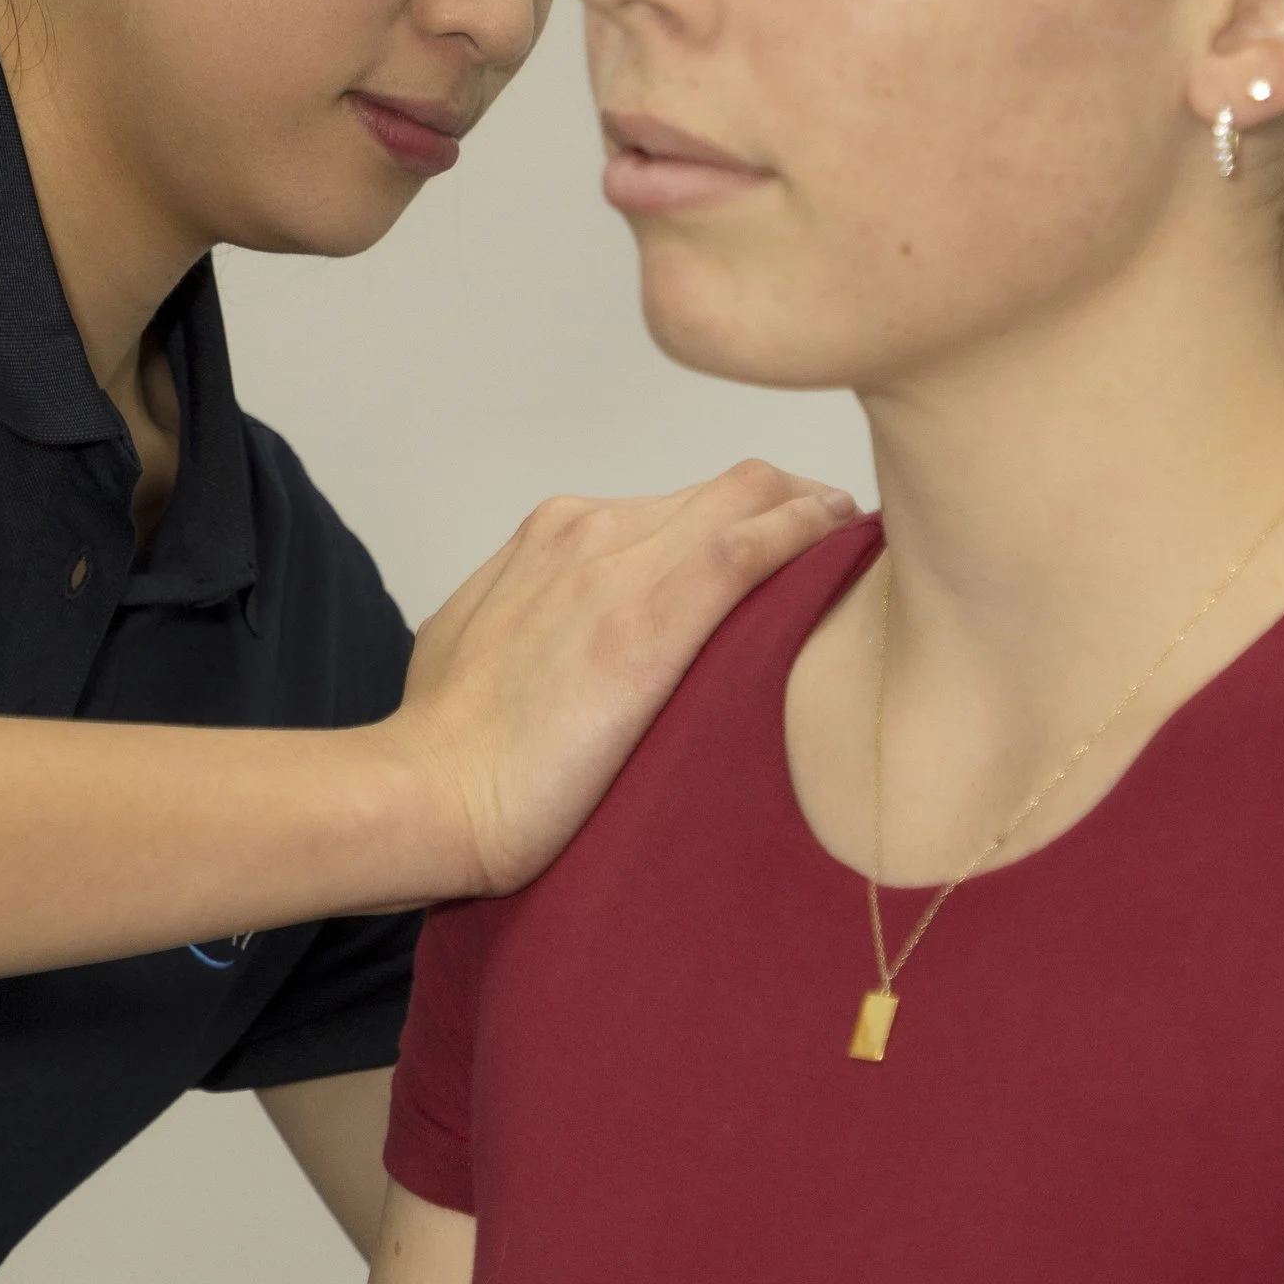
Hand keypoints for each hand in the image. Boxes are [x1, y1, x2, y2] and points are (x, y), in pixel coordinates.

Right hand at [385, 463, 856, 895]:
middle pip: (717, 492)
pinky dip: (809, 531)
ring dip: (808, 511)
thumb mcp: (487, 649)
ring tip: (854, 539)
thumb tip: (579, 645)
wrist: (429, 791)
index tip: (776, 550)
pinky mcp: (654, 612)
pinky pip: (755, 543)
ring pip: (746, 500)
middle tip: (838, 539)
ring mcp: (621, 564)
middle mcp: (587, 530)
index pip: (668, 507)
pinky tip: (846, 539)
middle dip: (783, 506)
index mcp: (548, 538)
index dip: (732, 522)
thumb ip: (542, 621)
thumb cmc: (452, 751)